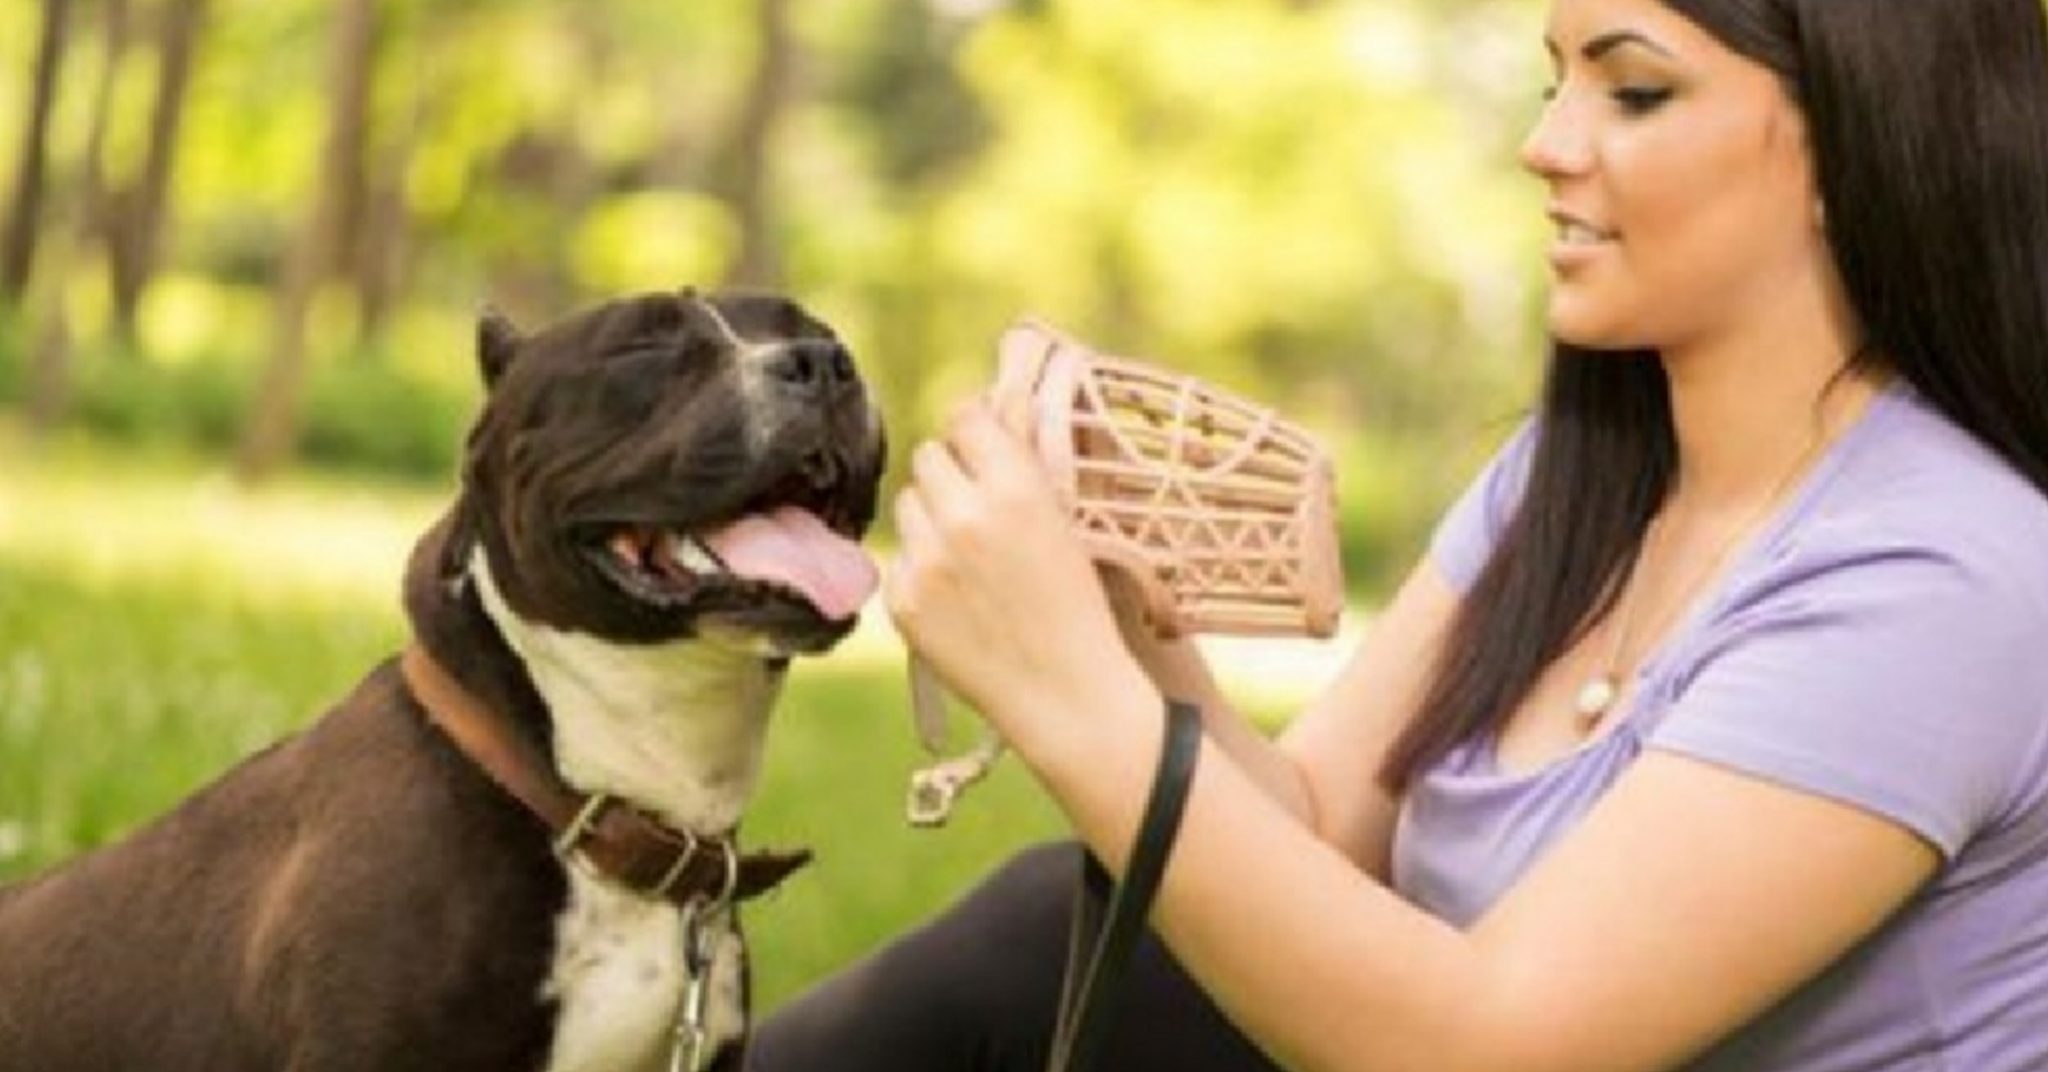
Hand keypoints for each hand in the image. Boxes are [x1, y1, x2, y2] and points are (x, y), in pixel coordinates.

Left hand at [886, 398, 1149, 754]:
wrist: (1064, 693)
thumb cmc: (1076, 606)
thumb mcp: (1065, 523)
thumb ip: (1024, 461)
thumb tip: (1004, 405)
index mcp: (1014, 489)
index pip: (964, 417)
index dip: (975, 431)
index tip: (984, 450)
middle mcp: (963, 518)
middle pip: (928, 456)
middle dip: (951, 474)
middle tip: (978, 507)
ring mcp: (926, 562)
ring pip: (907, 503)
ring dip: (931, 517)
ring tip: (969, 555)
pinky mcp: (902, 601)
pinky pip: (898, 556)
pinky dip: (919, 568)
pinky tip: (956, 594)